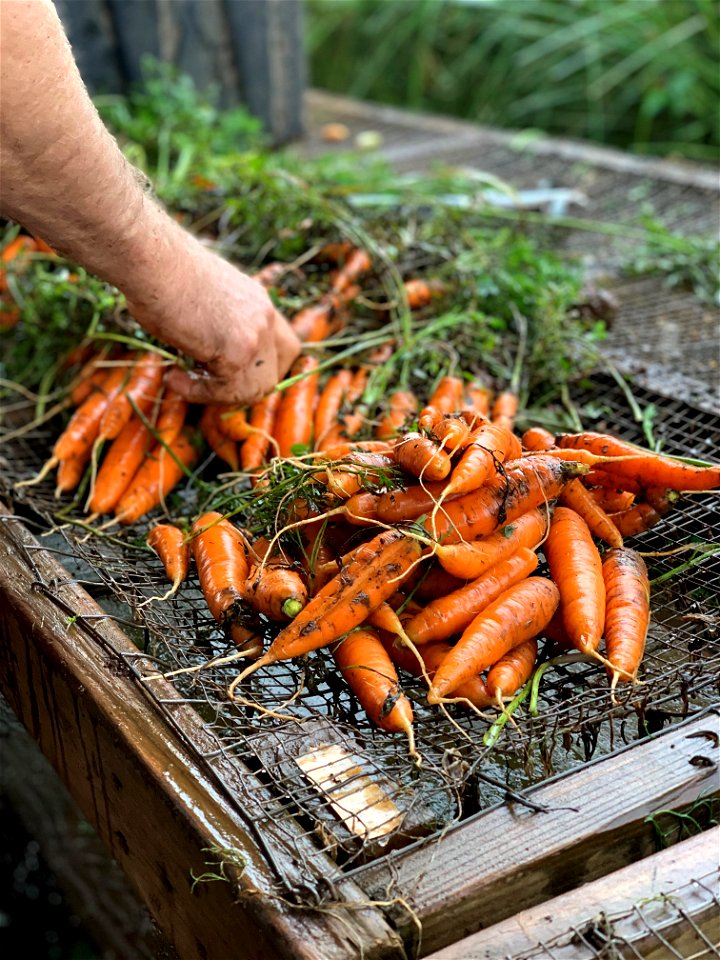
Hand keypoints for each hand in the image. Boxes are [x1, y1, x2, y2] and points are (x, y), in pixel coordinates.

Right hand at [125, 232, 300, 404]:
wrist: (152, 259)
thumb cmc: (161, 273)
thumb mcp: (203, 298)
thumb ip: (219, 324)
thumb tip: (206, 353)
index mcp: (258, 301)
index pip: (285, 346)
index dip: (263, 368)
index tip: (231, 373)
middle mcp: (265, 317)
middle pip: (276, 373)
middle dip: (244, 388)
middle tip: (208, 383)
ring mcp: (255, 336)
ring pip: (254, 390)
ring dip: (218, 394)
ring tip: (183, 379)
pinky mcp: (237, 353)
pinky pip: (225, 391)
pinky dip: (198, 392)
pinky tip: (173, 377)